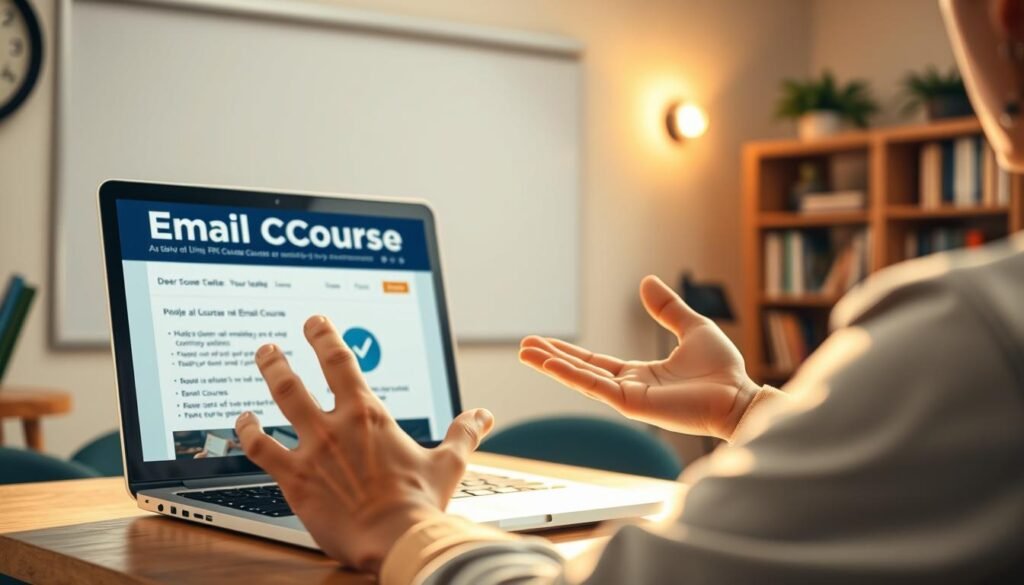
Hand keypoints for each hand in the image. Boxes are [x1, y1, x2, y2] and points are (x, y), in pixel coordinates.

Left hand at [234, 315, 494, 570]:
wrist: (396, 539)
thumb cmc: (419, 504)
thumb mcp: (448, 463)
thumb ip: (463, 433)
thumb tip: (482, 416)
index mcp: (369, 416)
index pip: (340, 361)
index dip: (323, 336)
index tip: (315, 323)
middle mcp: (336, 426)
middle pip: (299, 377)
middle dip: (281, 356)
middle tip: (270, 346)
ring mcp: (312, 451)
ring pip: (279, 402)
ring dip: (267, 377)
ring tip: (261, 363)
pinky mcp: (295, 479)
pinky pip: (261, 449)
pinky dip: (247, 433)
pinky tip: (242, 423)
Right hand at [519, 275, 756, 439]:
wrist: (738, 396)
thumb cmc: (723, 371)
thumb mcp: (692, 328)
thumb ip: (667, 309)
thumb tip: (645, 282)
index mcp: (640, 375)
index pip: (595, 363)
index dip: (569, 352)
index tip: (545, 342)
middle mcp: (629, 387)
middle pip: (580, 370)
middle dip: (551, 358)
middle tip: (524, 346)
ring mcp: (628, 397)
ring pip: (581, 378)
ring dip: (552, 365)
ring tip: (526, 352)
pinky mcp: (632, 404)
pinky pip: (595, 386)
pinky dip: (571, 374)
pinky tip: (551, 363)